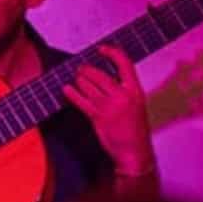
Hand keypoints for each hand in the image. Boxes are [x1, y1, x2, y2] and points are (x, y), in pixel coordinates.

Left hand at [62, 44, 155, 176]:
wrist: (134, 152)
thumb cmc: (135, 130)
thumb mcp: (136, 105)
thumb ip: (124, 90)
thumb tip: (104, 76)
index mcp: (136, 90)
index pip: (125, 63)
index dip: (112, 53)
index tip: (101, 49)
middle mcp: (123, 95)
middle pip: (99, 73)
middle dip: (85, 70)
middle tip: (80, 70)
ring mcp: (110, 106)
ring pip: (87, 85)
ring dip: (78, 80)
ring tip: (76, 80)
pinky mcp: (98, 117)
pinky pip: (80, 100)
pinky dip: (71, 93)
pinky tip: (66, 89)